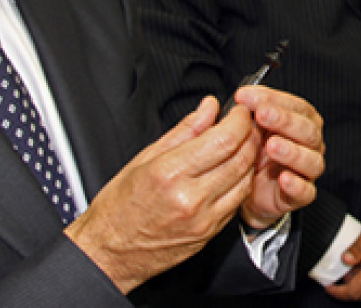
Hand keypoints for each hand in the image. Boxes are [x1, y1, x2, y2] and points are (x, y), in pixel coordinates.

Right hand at [65, 97, 257, 293]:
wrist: (110, 252)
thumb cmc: (119, 206)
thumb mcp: (145, 158)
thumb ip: (184, 130)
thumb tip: (209, 108)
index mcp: (169, 173)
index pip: (224, 140)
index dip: (239, 120)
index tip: (238, 112)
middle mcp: (190, 198)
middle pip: (241, 158)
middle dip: (249, 135)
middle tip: (245, 124)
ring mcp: (203, 219)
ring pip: (245, 179)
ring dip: (250, 158)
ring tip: (242, 145)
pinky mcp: (210, 232)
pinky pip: (237, 201)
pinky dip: (241, 181)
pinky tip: (233, 170)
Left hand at [233, 86, 324, 228]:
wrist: (248, 190)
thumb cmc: (252, 154)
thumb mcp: (248, 129)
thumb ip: (248, 112)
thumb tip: (241, 96)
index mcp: (300, 121)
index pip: (295, 105)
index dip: (272, 98)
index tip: (246, 96)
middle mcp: (309, 144)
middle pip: (307, 130)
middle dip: (284, 120)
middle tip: (261, 115)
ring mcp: (308, 170)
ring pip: (311, 160)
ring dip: (292, 152)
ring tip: (272, 146)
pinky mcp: (302, 195)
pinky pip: (306, 191)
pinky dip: (296, 185)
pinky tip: (283, 178)